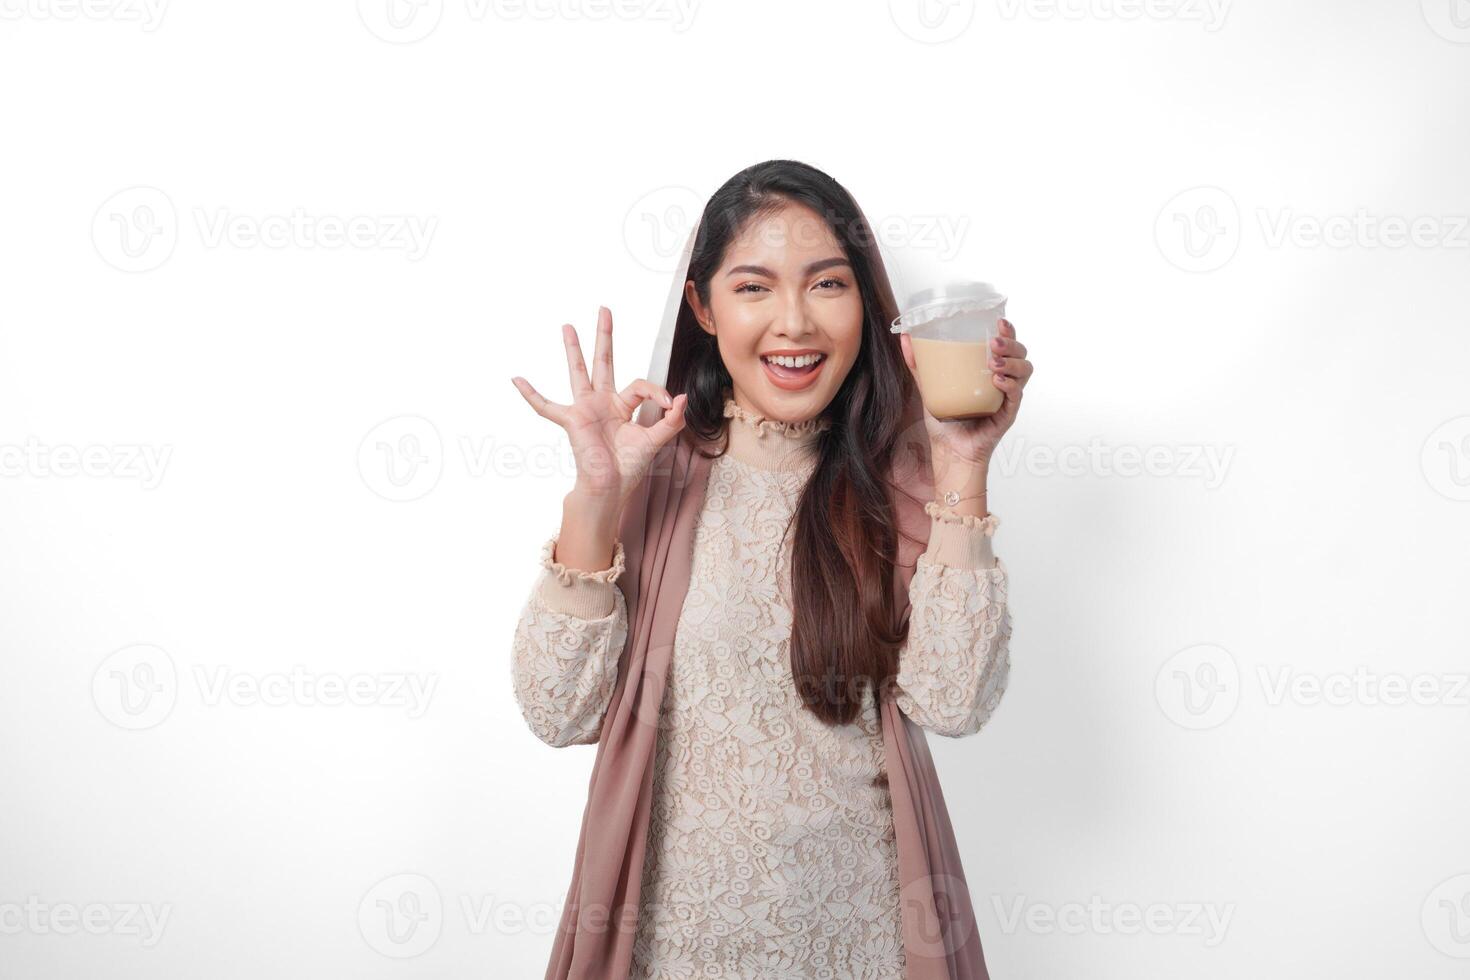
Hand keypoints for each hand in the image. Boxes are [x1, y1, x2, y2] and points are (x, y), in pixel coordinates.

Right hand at [511, 306, 687, 508]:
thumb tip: (681, 397)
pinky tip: (517, 380)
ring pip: (578, 372)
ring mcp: (585, 409)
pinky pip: (546, 407)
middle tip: (604, 310)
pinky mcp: (572, 420)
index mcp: (623, 406)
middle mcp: (603, 402)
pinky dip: (531, 395)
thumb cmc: (630, 467)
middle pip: (604, 361)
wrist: (611, 487)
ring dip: (573, 348)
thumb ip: (672, 420)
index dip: (656, 390)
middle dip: (604, 336)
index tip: (668, 403)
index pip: (640, 385)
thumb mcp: (656, 440)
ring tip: (568, 326)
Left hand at [898, 317, 1033, 486]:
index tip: (999, 320)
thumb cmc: (945, 420)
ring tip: (993, 362)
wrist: (949, 451)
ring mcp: (1007, 397)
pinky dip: (1009, 385)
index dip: (1008, 330)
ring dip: (1012, 362)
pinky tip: (996, 381)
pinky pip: (1016, 395)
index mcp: (989, 370)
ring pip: (1025, 371)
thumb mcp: (930, 387)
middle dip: (1011, 343)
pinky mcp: (1008, 414)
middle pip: (1020, 353)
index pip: (1006, 344)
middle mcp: (1003, 381)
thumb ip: (920, 365)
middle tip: (993, 342)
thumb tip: (906, 338)